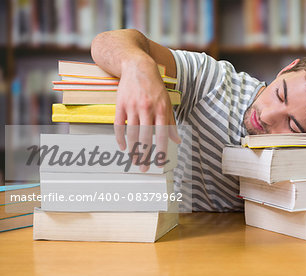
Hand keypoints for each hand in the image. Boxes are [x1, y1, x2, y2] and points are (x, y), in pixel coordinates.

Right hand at [114, 55, 180, 171]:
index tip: (159, 164)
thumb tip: (177, 140)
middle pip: (145, 137)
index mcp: (161, 109)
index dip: (160, 151)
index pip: (161, 135)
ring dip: (132, 149)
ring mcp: (132, 107)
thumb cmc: (155, 87)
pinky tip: (123, 147)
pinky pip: (118, 125)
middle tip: (143, 168)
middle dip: (144, 155)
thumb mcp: (167, 103)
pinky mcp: (120, 105)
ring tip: (134, 160)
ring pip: (131, 133)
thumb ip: (171, 123)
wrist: (138, 67)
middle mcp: (147, 108)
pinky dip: (120, 138)